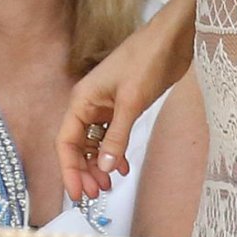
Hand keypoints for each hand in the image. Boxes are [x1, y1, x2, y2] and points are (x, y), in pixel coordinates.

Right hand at [57, 0, 194, 200]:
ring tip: (108, 186)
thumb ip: (117, 137)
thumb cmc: (146, 61)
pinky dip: (115, 153)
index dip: (69, 168)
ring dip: (99, 165)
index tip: (78, 193)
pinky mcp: (122, 108)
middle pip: (78, 145)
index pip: (66, 140)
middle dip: (83, 170)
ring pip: (94, 143)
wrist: (170, 41)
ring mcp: (106, 107)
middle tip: (96, 195)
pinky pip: (111, 137)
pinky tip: (123, 168)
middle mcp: (89, 105)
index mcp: (82, 100)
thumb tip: (105, 169)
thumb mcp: (131, 102)